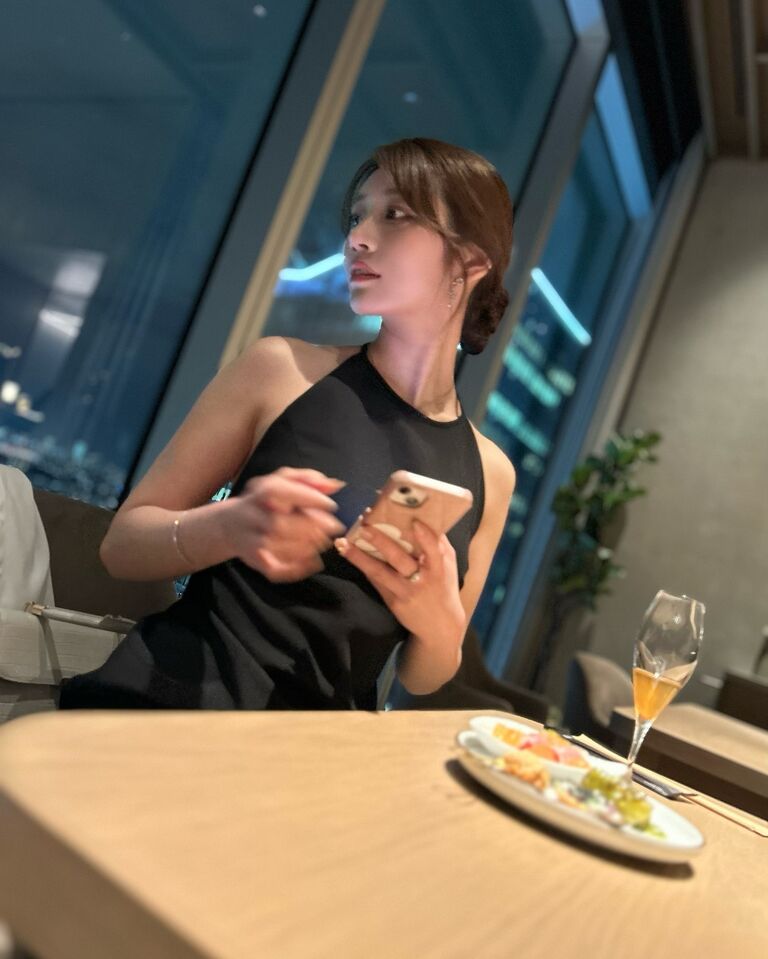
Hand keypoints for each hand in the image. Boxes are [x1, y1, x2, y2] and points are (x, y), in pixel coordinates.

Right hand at [224, 467, 345, 581]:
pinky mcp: (253, 559)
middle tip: (334, 527)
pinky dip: (295, 569)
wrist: (230, 525)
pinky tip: (314, 562)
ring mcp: (249, 539)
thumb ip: (308, 479)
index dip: (307, 498)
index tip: (331, 505)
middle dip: (310, 527)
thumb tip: (335, 485)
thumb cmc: (265, 501)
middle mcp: (250, 515)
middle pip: (277, 523)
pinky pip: (272, 568)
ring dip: (305, 546)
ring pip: (275, 545)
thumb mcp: (282, 482)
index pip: (279, 491)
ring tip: (324, 541)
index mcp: (259, 493)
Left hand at [334, 519, 465, 643]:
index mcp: (438, 568)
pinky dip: (362, 566)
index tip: (413, 521)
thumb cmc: (443, 586)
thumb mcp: (448, 565)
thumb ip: (438, 543)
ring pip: (380, 572)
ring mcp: (405, 591)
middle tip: (364, 527)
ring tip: (343, 543)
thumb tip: (425, 515)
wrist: (440, 625)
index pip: (433, 550)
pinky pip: (375, 581)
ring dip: (359, 557)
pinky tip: (348, 553)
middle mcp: (421, 579)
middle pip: (399, 559)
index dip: (425, 536)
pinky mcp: (392, 601)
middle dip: (381, 542)